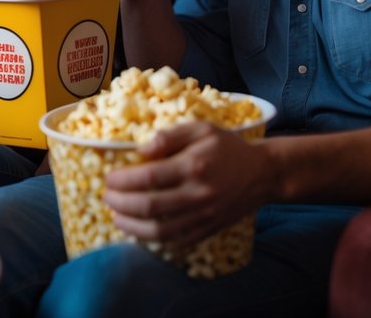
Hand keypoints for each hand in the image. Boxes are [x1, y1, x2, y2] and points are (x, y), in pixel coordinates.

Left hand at [102, 122, 271, 246]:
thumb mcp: (201, 129)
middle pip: (149, 207)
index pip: (149, 178)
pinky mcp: (208, 230)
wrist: (262, 174)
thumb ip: (169, 136)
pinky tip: (140, 231)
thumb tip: (140, 150)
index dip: (123, 180)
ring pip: (159, 230)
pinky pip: (176, 241)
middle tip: (107, 198)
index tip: (109, 179)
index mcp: (194, 166)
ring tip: (116, 218)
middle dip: (120, 204)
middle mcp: (198, 194)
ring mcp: (204, 216)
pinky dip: (153, 240)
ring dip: (131, 227)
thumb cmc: (228, 147)